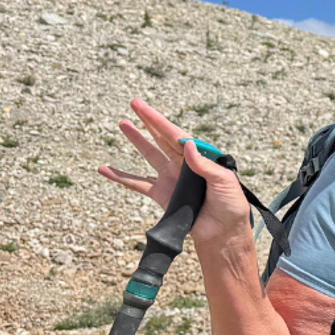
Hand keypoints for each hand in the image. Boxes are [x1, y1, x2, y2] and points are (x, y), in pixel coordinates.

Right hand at [98, 99, 250, 250]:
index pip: (177, 135)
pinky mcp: (161, 194)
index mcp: (199, 158)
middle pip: (162, 138)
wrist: (223, 231)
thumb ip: (204, 165)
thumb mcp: (223, 181)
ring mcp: (170, 178)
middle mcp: (183, 165)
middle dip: (148, 121)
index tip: (144, 108)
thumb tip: (186, 143)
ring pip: (149, 154)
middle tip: (134, 103)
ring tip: (123, 124)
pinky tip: (104, 169)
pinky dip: (120, 177)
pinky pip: (137, 183)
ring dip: (136, 140)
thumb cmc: (230, 205)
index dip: (160, 121)